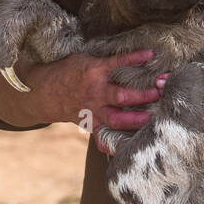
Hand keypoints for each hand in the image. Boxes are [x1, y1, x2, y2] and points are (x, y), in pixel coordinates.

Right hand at [22, 49, 160, 149]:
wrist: (44, 90)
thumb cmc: (68, 71)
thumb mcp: (86, 59)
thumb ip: (106, 62)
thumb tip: (133, 56)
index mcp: (94, 71)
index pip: (118, 63)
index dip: (135, 58)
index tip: (152, 54)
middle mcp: (95, 92)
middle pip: (122, 95)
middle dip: (143, 95)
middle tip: (160, 91)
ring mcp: (93, 110)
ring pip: (116, 118)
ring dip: (135, 120)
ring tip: (151, 118)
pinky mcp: (90, 123)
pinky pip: (102, 136)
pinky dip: (112, 144)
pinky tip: (125, 148)